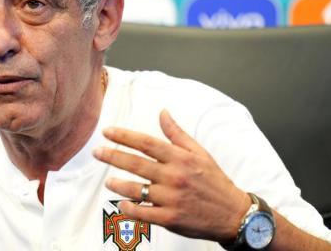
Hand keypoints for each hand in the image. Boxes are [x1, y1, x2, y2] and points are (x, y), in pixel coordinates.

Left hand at [92, 109, 250, 242]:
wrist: (233, 214)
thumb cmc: (214, 181)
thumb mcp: (199, 153)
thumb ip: (177, 134)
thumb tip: (163, 112)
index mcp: (180, 158)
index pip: (146, 143)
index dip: (124, 136)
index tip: (107, 132)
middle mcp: (174, 177)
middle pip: (136, 163)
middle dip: (112, 156)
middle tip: (97, 152)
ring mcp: (171, 199)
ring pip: (136, 189)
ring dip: (118, 184)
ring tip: (108, 181)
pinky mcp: (170, 219)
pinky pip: (143, 213)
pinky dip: (130, 209)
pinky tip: (122, 204)